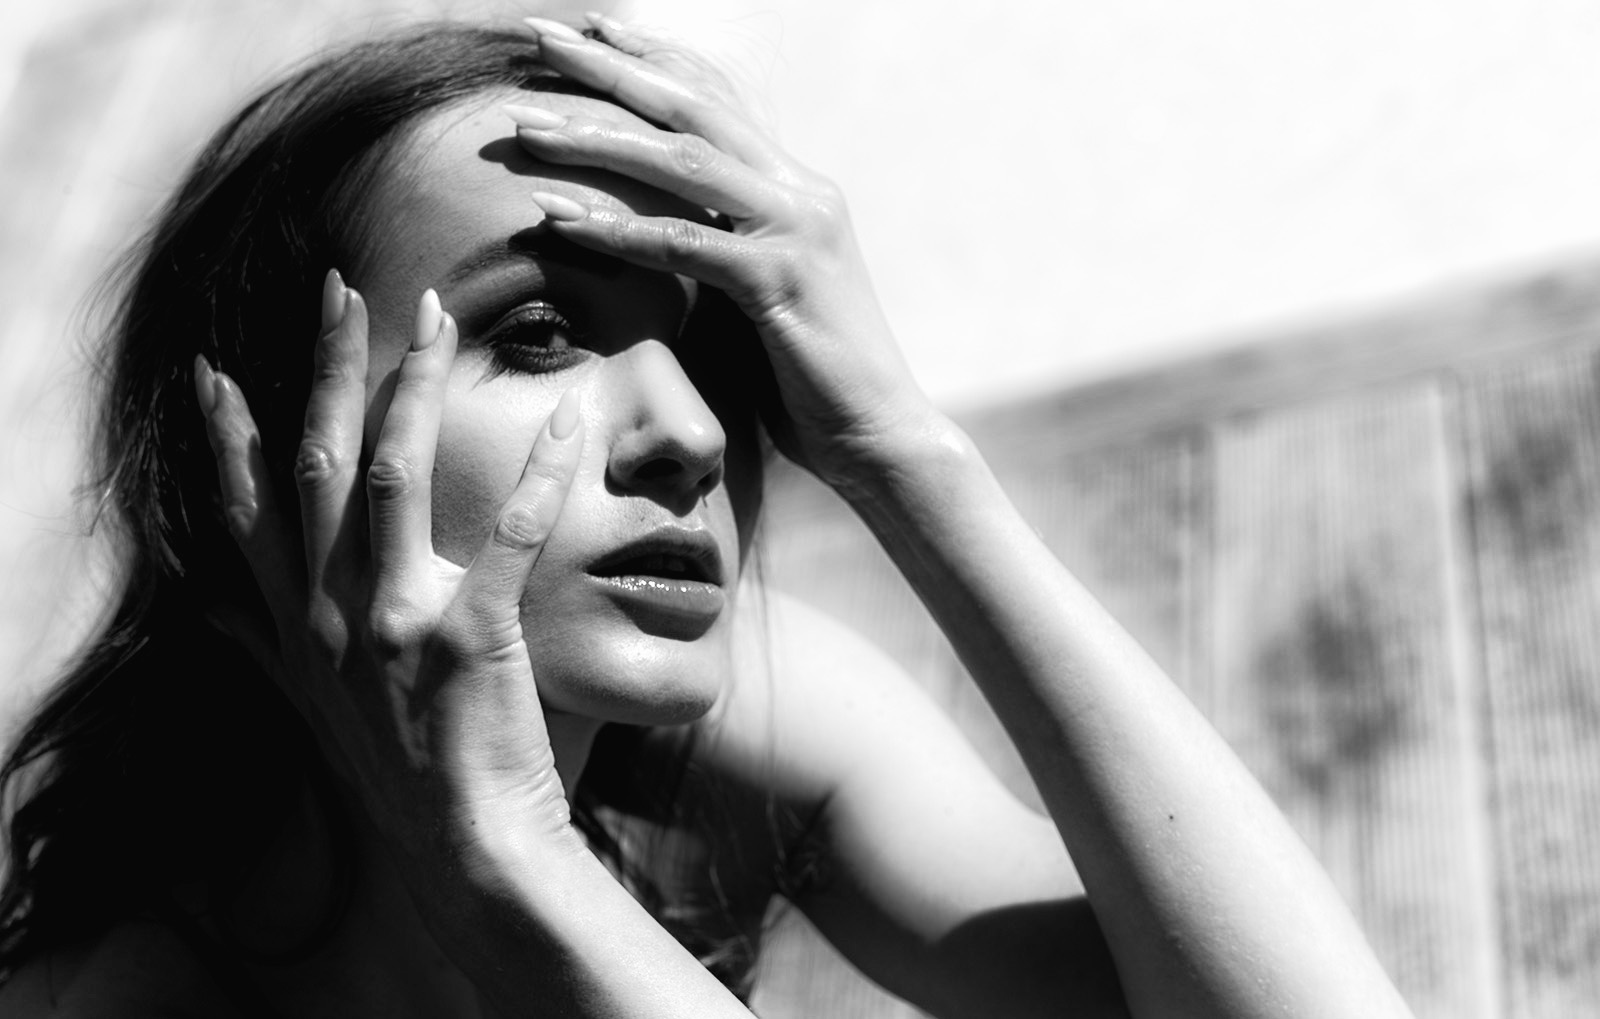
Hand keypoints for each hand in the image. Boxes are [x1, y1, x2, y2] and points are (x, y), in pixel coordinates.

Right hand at [194, 271, 586, 877]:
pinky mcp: (472, 635)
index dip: (229, 435)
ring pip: (393, 473)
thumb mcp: (310, 707)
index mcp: (297, 624)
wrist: (465, 848)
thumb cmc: (399, 772)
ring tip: (435, 319)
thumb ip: (261, 647)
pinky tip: (568, 419)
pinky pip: (511, 533)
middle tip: (339, 290)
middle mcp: (332, 611)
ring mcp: (397, 620)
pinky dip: (541, 471)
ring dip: (413, 387)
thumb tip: (209, 604)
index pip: (248, 509)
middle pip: (316, 462)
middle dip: (324, 366)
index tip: (217, 369)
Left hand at [511, 15, 944, 495]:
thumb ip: (721, 253)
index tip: (589, 32)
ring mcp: (797, 230)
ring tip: (524, 126)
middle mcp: (801, 191)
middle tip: (539, 36)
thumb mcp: (762, 297)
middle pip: (693, 107)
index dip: (651, 60)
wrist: (880, 435)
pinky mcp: (784, 280)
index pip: (716, 102)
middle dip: (611, 68)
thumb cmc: (812, 379)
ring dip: (596, 140)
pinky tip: (560, 220)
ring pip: (683, 162)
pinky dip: (619, 231)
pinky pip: (686, 243)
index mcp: (795, 188)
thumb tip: (654, 239)